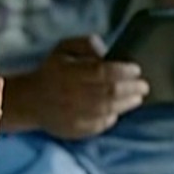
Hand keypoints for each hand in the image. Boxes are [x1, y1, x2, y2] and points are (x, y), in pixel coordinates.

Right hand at [19, 35, 148, 139]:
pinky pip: (100, 125)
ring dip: (127, 104)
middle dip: (132, 89)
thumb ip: (86, 43)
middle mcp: (71, 95)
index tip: (136, 69)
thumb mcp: (64, 48)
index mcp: (69, 72)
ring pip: (108, 110)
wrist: (30, 101)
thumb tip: (106, 52)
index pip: (102, 72)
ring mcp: (73, 115)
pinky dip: (112, 117)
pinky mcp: (75, 129)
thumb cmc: (52, 71)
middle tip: (143, 86)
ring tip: (137, 98)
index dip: (123, 71)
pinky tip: (118, 110)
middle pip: (109, 93)